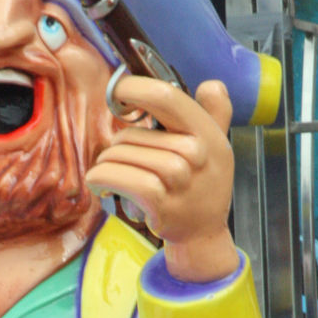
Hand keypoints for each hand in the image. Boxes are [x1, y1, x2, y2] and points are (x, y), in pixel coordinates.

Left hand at [87, 77, 238, 282]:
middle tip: (122, 158)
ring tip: (111, 173)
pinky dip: (101, 178)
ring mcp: (179, 179)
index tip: (118, 93)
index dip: (133, 89)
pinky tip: (100, 183)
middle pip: (131, 134)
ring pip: (120, 154)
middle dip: (116, 144)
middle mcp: (196, 153)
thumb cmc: (202, 183)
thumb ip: (216, 112)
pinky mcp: (159, 202)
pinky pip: (119, 178)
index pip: (166, 97)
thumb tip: (212, 85)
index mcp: (207, 131)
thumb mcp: (218, 145)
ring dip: (106, 163)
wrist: (202, 232)